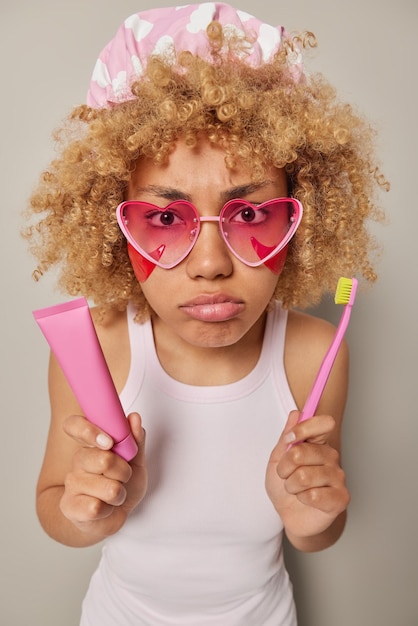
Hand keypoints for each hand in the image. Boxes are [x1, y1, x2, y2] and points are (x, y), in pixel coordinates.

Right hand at [60, 412, 146, 538]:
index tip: (109, 442)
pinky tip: (105, 509)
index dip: (89, 431)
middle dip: (124, 472)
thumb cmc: (123, 484)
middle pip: (104, 459)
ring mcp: (72, 482)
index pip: (74, 425)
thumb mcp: (135, 460)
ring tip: (115, 495)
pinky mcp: (69, 506)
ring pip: (107, 487)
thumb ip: (135, 439)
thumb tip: (133, 417)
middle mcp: (78, 460)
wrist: (112, 515)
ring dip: (119, 494)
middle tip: (124, 477)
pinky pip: (95, 507)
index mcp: (91, 443)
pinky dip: (109, 510)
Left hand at [266, 410, 349, 545]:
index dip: (303, 429)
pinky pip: (313, 495)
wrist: (289, 515)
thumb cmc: (285, 485)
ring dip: (291, 485)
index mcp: (318, 443)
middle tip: (286, 475)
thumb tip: (295, 414)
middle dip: (284, 467)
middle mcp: (331, 457)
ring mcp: (338, 477)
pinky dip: (302, 498)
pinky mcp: (341, 498)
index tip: (288, 440)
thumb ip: (287, 437)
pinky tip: (306, 500)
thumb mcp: (278, 459)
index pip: (323, 423)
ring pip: (304, 476)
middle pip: (302, 452)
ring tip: (295, 489)